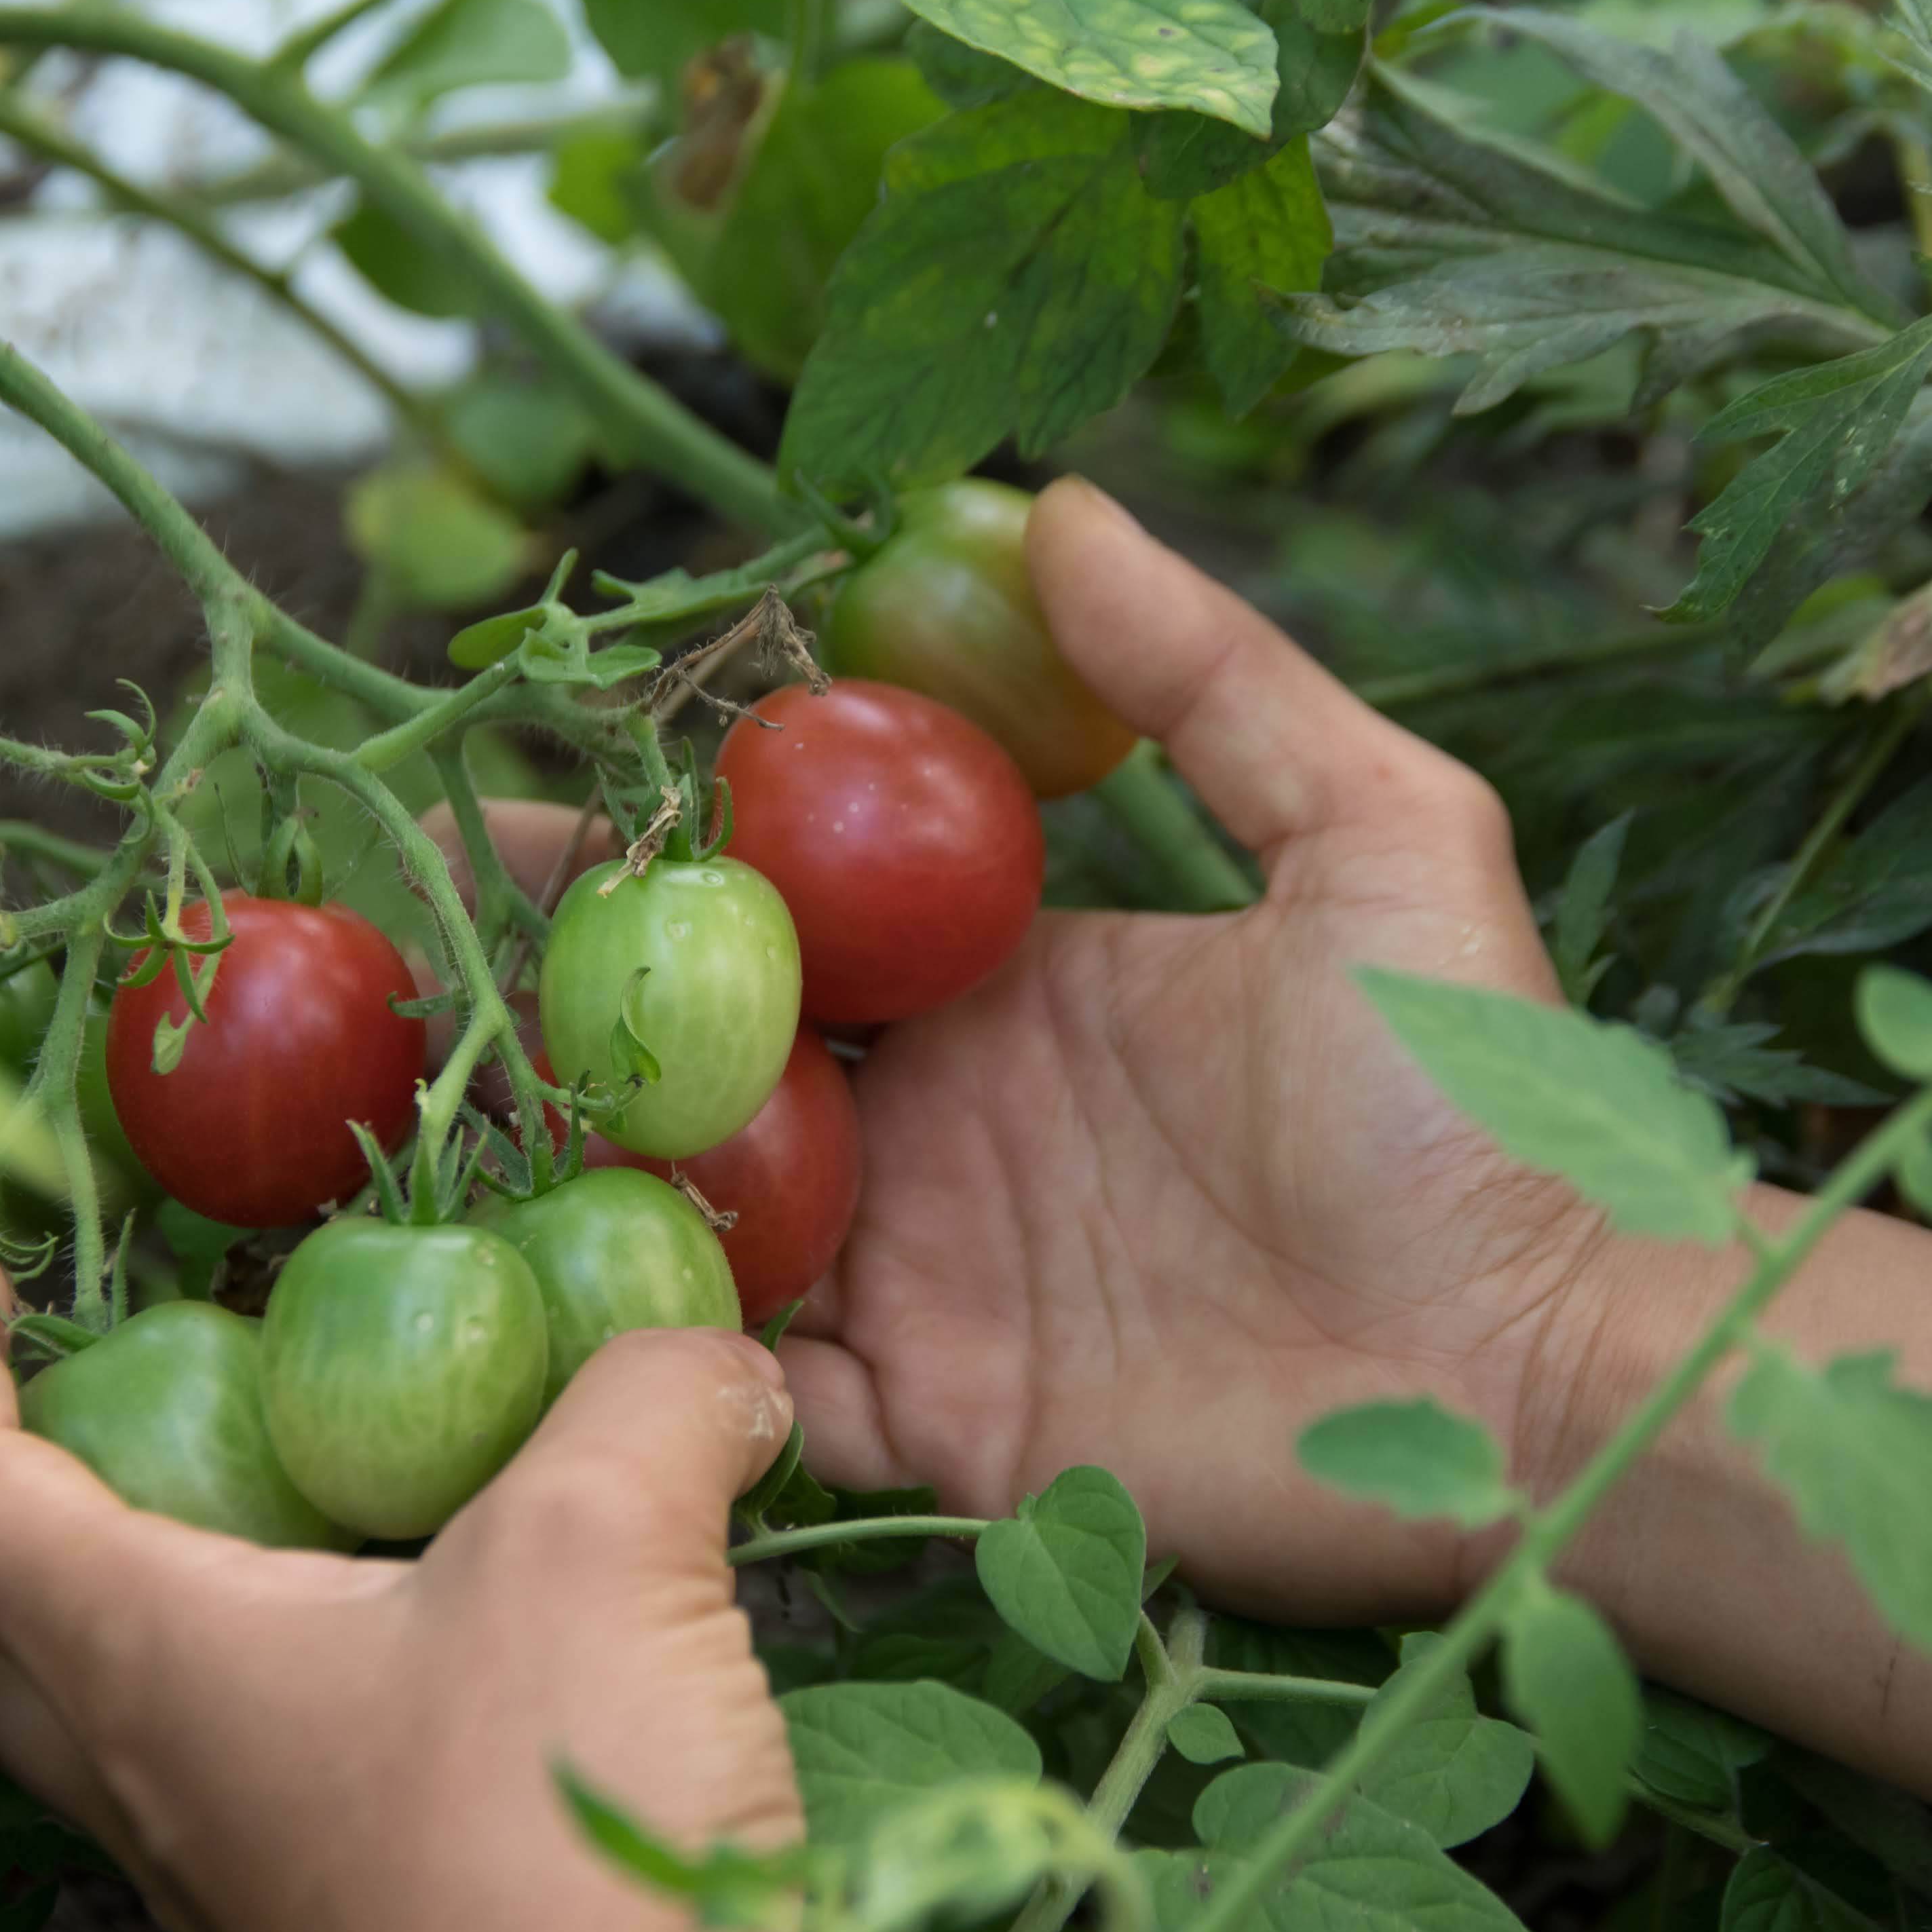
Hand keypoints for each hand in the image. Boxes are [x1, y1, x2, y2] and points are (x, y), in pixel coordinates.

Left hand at [0, 1232, 801, 1931]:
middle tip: (133, 1390)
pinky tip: (469, 1631)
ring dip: (201, 1581)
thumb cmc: (537, 1850)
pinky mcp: (351, 1930)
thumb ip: (645, 1409)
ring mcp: (247, 1872)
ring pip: (147, 1705)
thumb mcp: (603, 1552)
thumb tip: (708, 1363)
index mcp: (139, 1658)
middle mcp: (155, 1775)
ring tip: (328, 1488)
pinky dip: (330, 1668)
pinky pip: (283, 1771)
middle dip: (39, 1486)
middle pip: (14, 1619)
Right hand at [453, 479, 1605, 1620]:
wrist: (1543, 1370)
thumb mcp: (1373, 833)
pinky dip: (650, 1352)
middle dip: (556, 1006)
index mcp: (1010, 985)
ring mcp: (922, 1282)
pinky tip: (537, 1296)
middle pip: (706, 1053)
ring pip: (693, 1217)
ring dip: (567, 1173)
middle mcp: (937, 1127)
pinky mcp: (932, 1430)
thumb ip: (1211, 677)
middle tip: (387, 957)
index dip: (653, 852)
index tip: (503, 794)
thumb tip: (1056, 501)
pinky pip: (749, 1391)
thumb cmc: (1476, 1095)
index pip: (791, 898)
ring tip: (406, 1116)